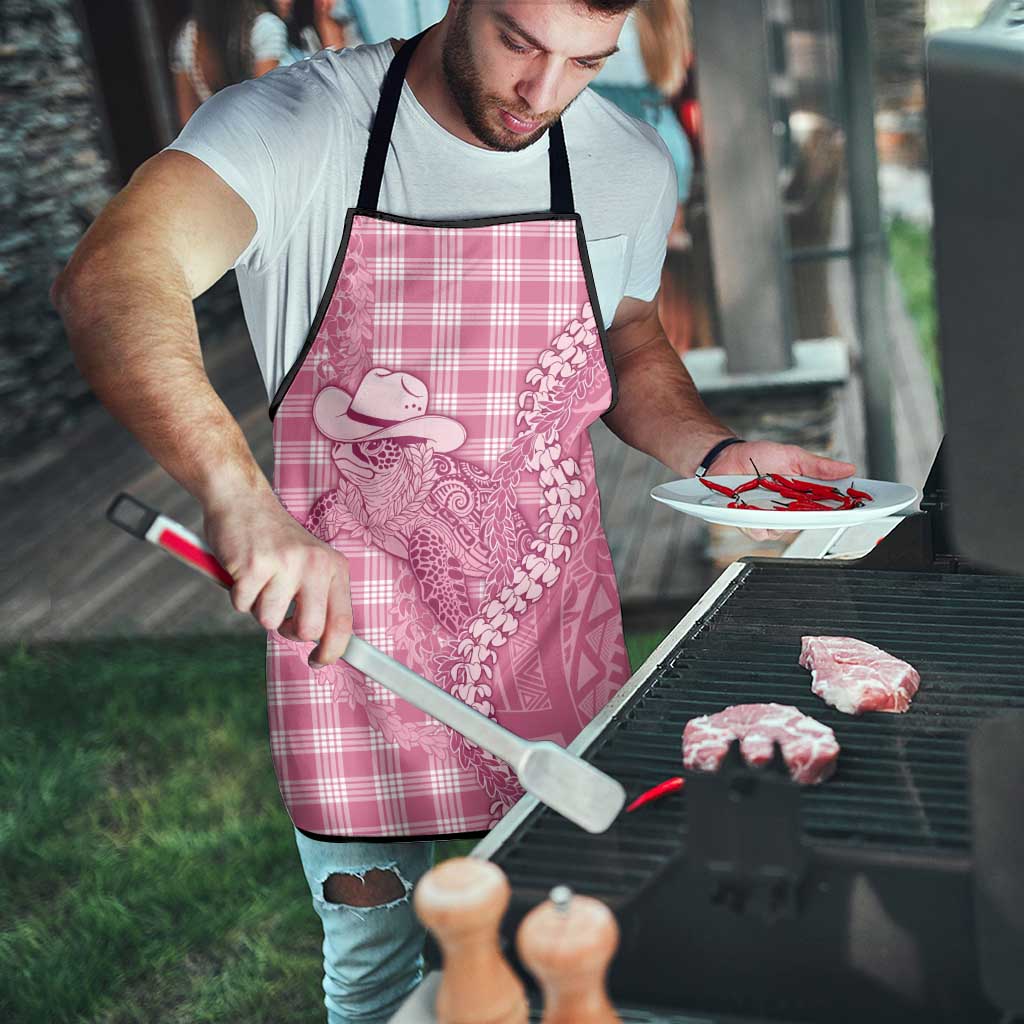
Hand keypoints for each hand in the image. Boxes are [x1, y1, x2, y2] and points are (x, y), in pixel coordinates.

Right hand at [203, 488, 352, 667]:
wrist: (242, 500)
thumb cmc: (274, 540)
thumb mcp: (310, 563)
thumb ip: (319, 597)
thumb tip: (324, 643)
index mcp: (334, 567)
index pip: (343, 621)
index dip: (332, 651)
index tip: (319, 661)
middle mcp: (315, 565)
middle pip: (309, 630)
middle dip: (289, 632)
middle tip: (279, 613)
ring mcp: (285, 564)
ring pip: (269, 621)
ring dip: (258, 607)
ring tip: (259, 580)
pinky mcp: (254, 565)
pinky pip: (242, 605)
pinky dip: (237, 595)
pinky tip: (242, 571)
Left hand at [709, 440, 856, 541]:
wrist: (726, 457)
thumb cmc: (758, 456)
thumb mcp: (792, 456)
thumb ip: (818, 466)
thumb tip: (848, 468)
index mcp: (803, 495)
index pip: (828, 507)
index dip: (843, 510)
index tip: (857, 508)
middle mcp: (789, 510)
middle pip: (808, 523)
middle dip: (813, 517)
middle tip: (813, 506)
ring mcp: (769, 518)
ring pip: (784, 531)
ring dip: (782, 519)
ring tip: (776, 504)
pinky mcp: (750, 523)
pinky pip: (759, 532)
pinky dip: (758, 524)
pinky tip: (755, 512)